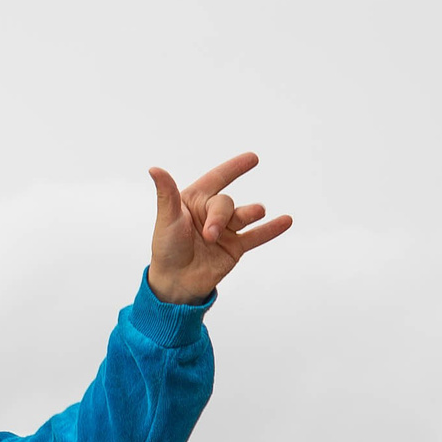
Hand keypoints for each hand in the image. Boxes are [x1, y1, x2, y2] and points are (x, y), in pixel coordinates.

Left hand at [148, 153, 292, 303]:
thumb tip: (154, 169)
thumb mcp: (166, 219)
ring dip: (250, 213)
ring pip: (244, 215)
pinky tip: (286, 220)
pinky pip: (257, 235)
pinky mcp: (235, 247)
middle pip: (226, 203)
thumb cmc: (166, 248)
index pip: (216, 178)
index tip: (253, 158)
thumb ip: (166, 194)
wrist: (175, 282)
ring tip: (258, 212)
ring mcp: (226, 230)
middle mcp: (211, 213)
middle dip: (220, 216)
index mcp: (194, 200)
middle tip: (209, 235)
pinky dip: (272, 229)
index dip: (234, 168)